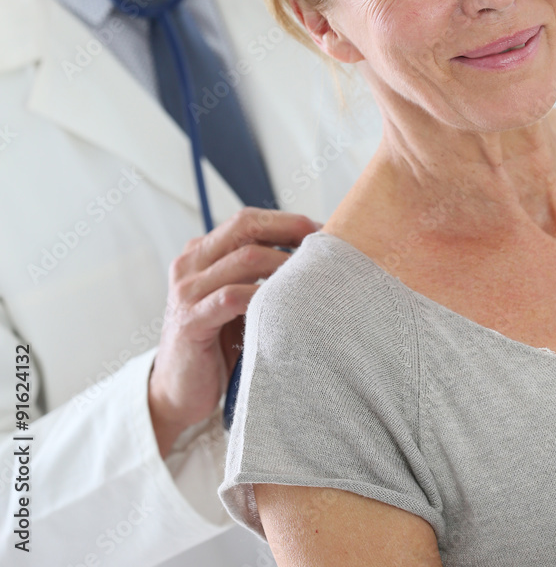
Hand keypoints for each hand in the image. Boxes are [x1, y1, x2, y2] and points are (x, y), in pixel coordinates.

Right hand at [148, 207, 318, 456]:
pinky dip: (264, 295)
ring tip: (312, 275)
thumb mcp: (234, 299)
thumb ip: (255, 274)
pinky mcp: (190, 321)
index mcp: (201, 252)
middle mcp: (190, 264)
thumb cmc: (216, 344)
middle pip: (244, 227)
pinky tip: (287, 304)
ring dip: (284, 263)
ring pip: (244, 258)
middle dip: (288, 229)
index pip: (247, 220)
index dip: (286, 221)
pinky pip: (233, 297)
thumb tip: (310, 256)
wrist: (176, 392)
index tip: (320, 231)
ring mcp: (187, 291)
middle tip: (322, 243)